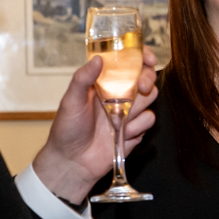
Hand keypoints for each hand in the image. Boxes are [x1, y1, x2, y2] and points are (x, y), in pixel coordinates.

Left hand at [32, 49, 158, 203]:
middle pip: (146, 78)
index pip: (127, 63)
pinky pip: (149, 120)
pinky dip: (136, 126)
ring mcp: (129, 112)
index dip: (141, 57)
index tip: (148, 59)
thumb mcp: (70, 100)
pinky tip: (121, 133)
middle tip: (139, 87)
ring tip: (117, 118)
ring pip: (151, 99)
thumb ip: (83, 78)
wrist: (73, 162)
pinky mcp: (136, 129)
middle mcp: (119, 94)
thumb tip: (98, 59)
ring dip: (138, 107)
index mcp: (104, 83)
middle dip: (147, 80)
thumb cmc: (67, 129)